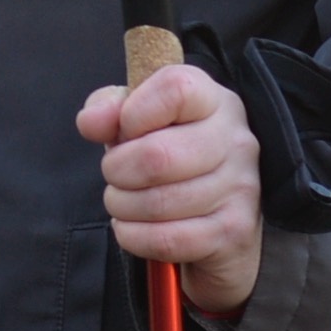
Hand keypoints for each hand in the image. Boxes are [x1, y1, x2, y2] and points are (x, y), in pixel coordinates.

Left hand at [78, 62, 261, 319]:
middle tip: (114, 174)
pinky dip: (133, 236)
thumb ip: (109, 109)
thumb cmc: (172, 154)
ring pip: (158, 203)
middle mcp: (235, 140)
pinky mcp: (233, 231)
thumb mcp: (140, 120)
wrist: (222, 215)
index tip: (124, 130)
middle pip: (157, 156)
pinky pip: (166, 239)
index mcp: (213, 101)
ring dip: (122, 206)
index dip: (133, 113)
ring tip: (123, 201)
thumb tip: (91, 122)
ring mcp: (240, 188)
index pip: (174, 90)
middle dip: (117, 170)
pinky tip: (133, 227)